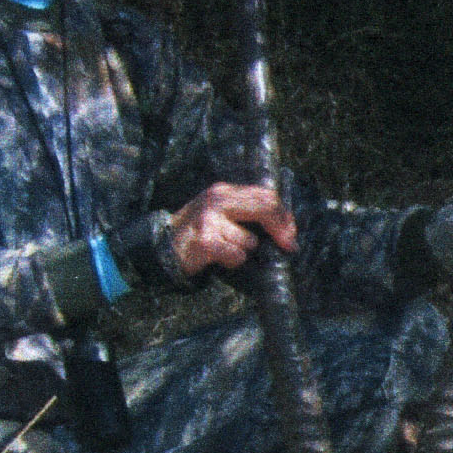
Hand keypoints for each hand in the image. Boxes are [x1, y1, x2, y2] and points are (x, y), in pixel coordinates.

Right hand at [169, 182, 297, 276]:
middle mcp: (217, 200)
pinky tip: (218, 258)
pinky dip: (232, 262)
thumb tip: (285, 225)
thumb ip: (246, 212)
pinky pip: (237, 256)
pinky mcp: (205, 241)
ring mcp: (209, 219)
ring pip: (250, 241)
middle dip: (281, 230)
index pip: (264, 195)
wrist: (161, 246)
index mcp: (223, 191)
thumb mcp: (220, 213)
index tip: (291, 232)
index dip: (283, 215)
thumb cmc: (197, 232)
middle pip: (264, 209)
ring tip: (224, 250)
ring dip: (243, 251)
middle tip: (289, 246)